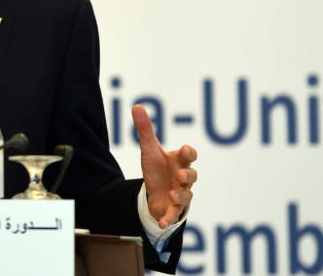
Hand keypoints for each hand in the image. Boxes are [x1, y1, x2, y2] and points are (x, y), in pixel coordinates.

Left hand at [132, 104, 197, 228]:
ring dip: (181, 195)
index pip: (189, 155)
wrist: (154, 192)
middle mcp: (183, 178)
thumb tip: (137, 106)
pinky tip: (162, 223)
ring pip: (186, 195)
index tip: (183, 150)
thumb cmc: (157, 168)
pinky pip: (174, 215)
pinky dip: (169, 219)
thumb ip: (145, 130)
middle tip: (180, 174)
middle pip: (192, 175)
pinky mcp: (173, 209)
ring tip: (172, 192)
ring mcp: (180, 194)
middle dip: (188, 174)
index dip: (188, 152)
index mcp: (179, 161)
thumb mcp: (149, 149)